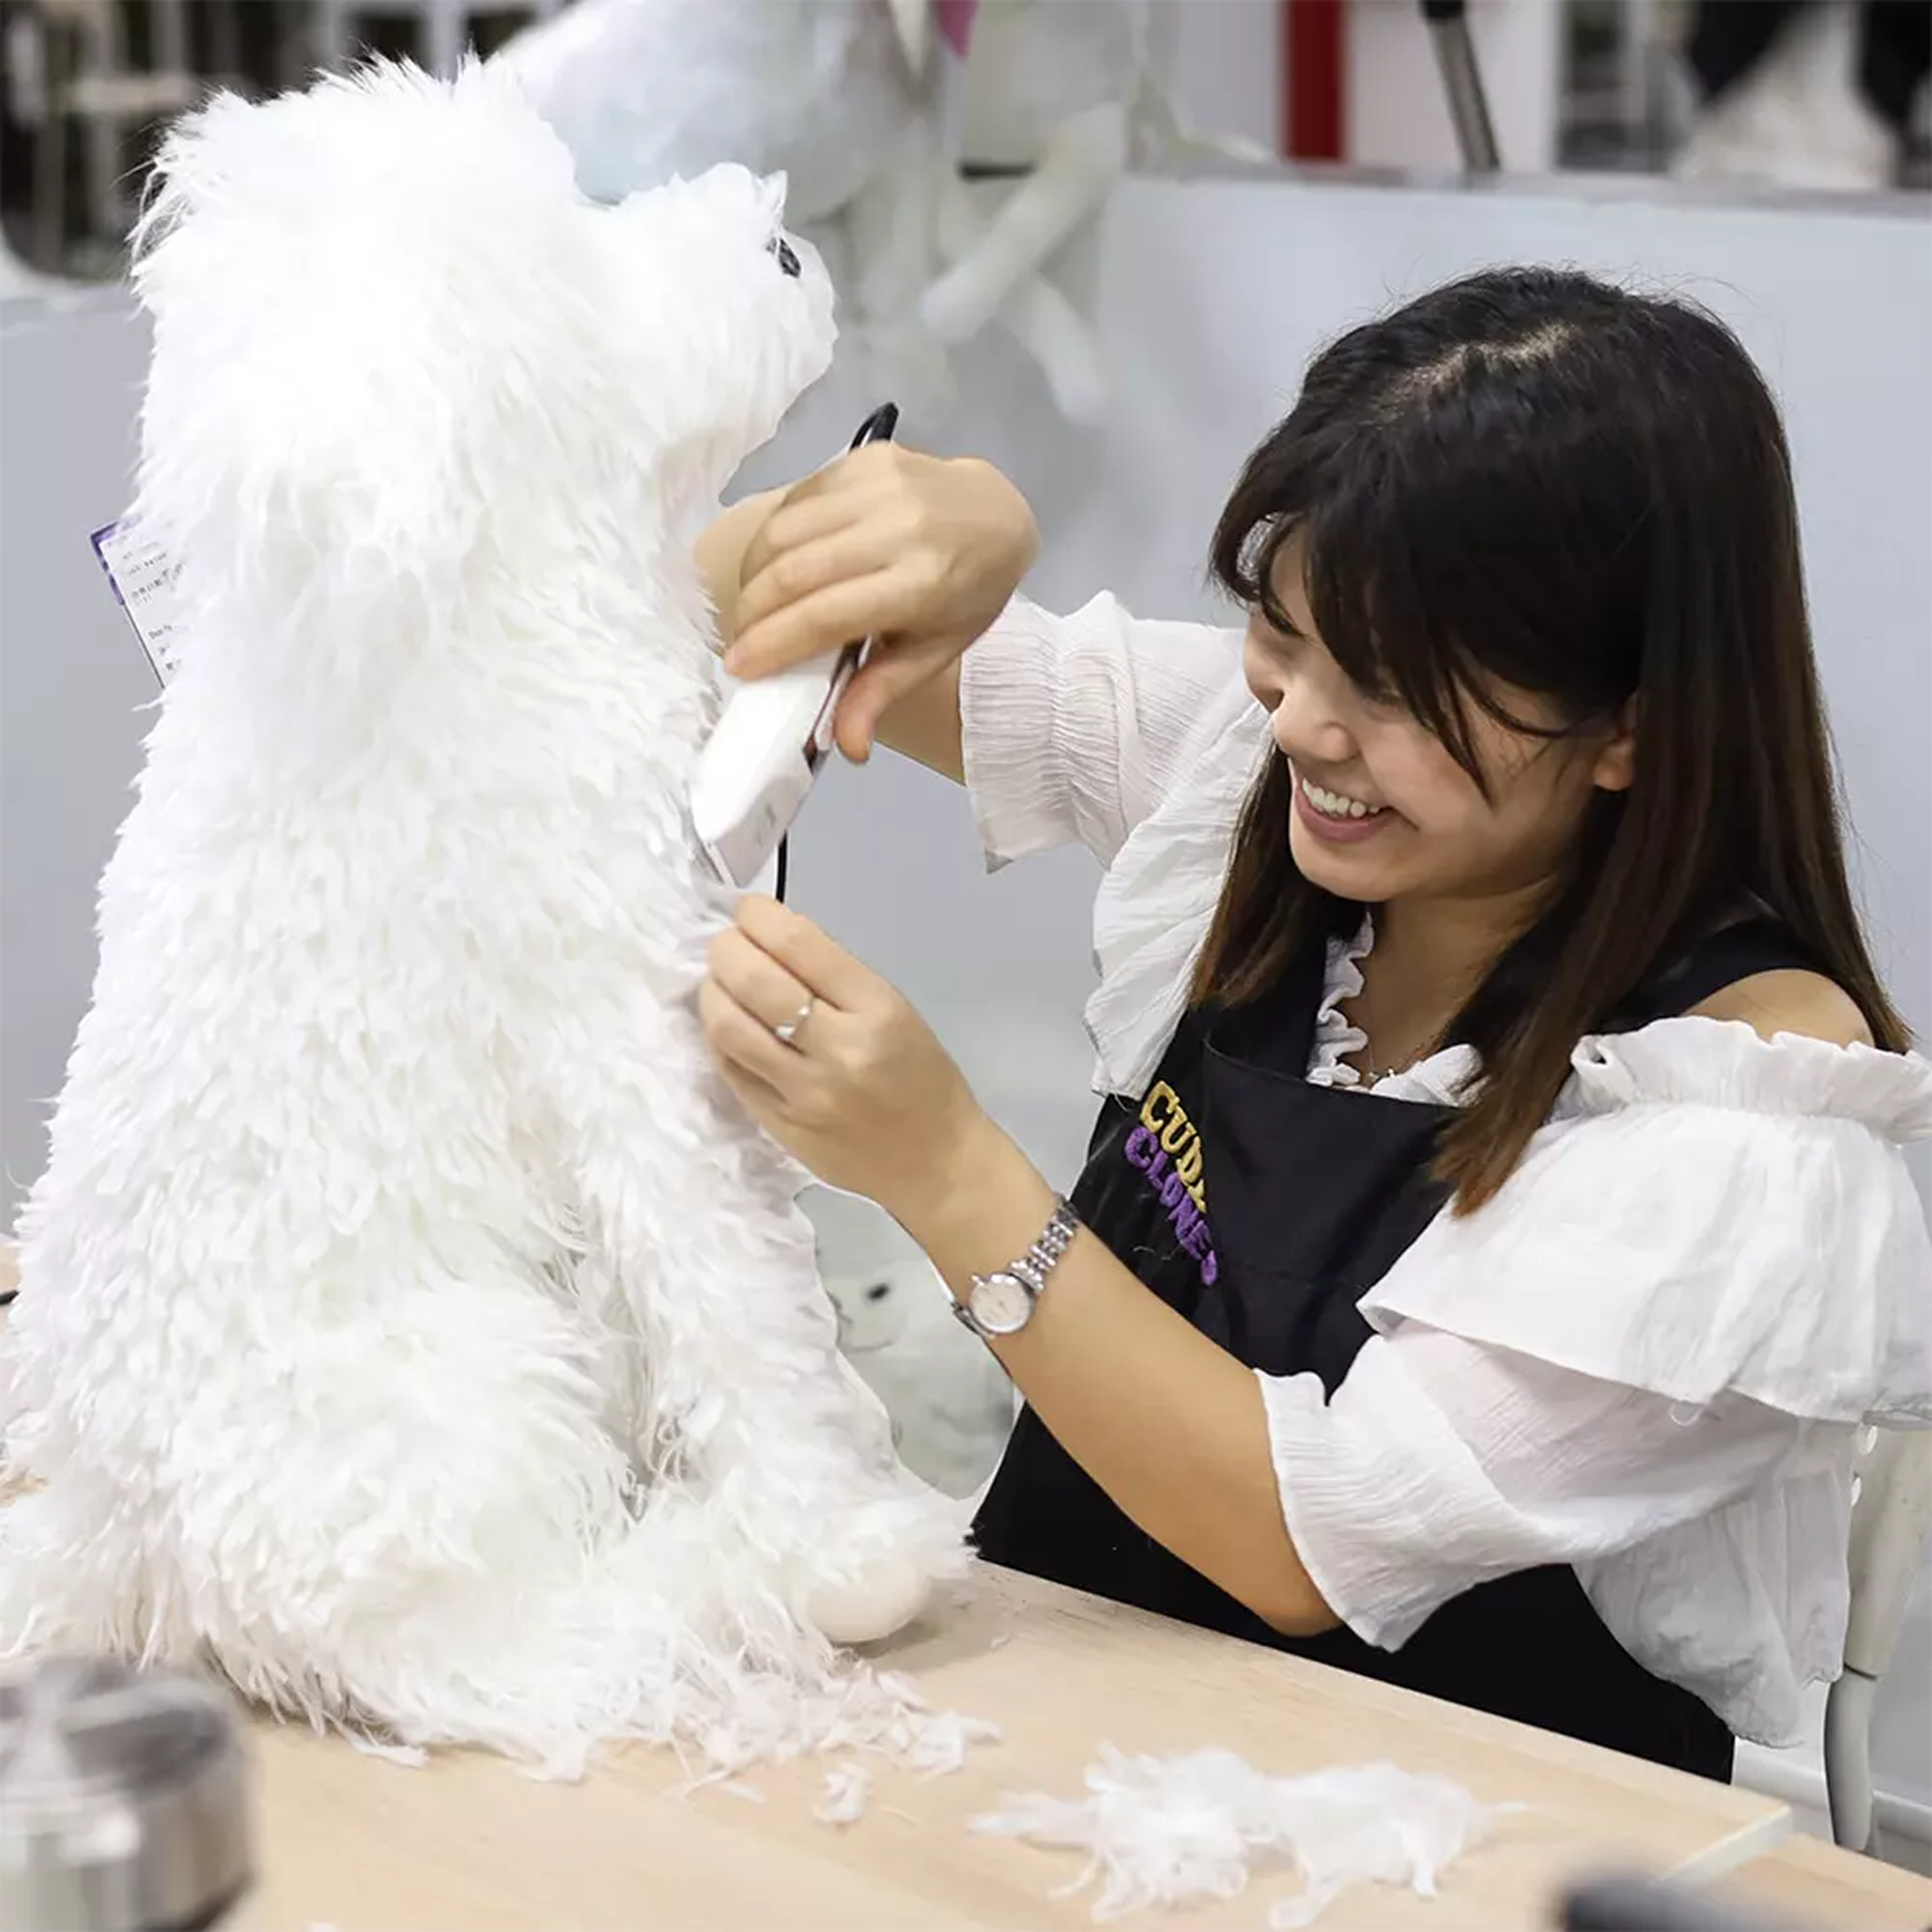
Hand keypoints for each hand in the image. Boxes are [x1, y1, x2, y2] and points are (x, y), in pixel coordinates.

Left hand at [700, 896, 1004, 1226]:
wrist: (935, 1164)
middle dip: (727, 948)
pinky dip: (720, 1037)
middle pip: (754, 981)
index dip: (759, 916)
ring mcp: (802, 1094)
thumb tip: (770, 940)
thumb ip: (834, 978)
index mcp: (876, 1011)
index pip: (798, 945)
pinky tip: (727, 1024)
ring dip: (712, 991)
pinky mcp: (778, 1125)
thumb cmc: (923, 1079)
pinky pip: (730, 1070)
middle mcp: (836, 1051)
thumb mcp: (896, 1011)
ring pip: (728, 1027)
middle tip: (726, 942)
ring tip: (719, 981)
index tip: (749, 910)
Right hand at [725, 446, 1037, 760]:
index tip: (739, 666)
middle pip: (794, 572)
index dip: (773, 642)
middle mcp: (900, 527)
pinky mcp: (864, 457)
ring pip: (784, 531)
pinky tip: (776, 563)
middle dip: (753, 612)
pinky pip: (796, 499)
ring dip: (755, 573)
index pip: (826, 614)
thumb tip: (847, 749)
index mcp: (922, 584)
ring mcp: (881, 484)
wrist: (1000, 513)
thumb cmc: (967, 591)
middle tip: (739, 641)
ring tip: (753, 606)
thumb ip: (883, 692)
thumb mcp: (935, 649)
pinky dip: (775, 537)